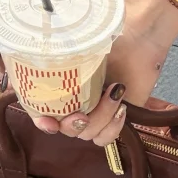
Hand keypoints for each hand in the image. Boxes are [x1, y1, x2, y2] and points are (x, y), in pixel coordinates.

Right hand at [29, 20, 173, 141]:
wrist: (140, 41)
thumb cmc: (107, 39)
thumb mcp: (80, 43)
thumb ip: (58, 49)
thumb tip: (36, 43)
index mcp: (60, 86)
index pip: (42, 112)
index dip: (42, 122)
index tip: (49, 123)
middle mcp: (75, 102)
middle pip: (66, 129)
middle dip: (72, 126)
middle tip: (83, 114)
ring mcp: (94, 113)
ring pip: (87, 134)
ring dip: (100, 119)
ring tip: (114, 94)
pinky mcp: (114, 120)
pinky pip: (105, 139)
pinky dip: (112, 127)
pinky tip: (121, 108)